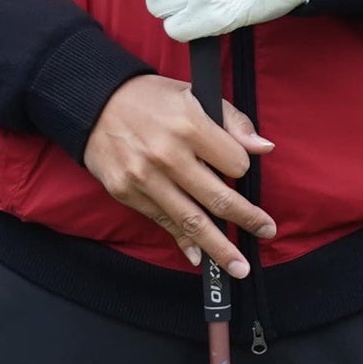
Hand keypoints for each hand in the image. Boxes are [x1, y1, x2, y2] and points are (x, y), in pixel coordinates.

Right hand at [83, 76, 275, 276]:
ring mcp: (145, 178)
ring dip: (218, 248)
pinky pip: (162, 222)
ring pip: (191, 220)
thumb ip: (232, 122)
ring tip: (238, 268)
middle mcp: (167, 155)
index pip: (234, 163)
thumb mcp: (195, 95)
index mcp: (189, 126)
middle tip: (267, 232)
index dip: (241, 168)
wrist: (95, 103)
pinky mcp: (127, 193)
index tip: (238, 168)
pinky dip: (182, 242)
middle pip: (218, 199)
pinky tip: (198, 256)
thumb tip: (264, 148)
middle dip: (247, 220)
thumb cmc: (152, 99)